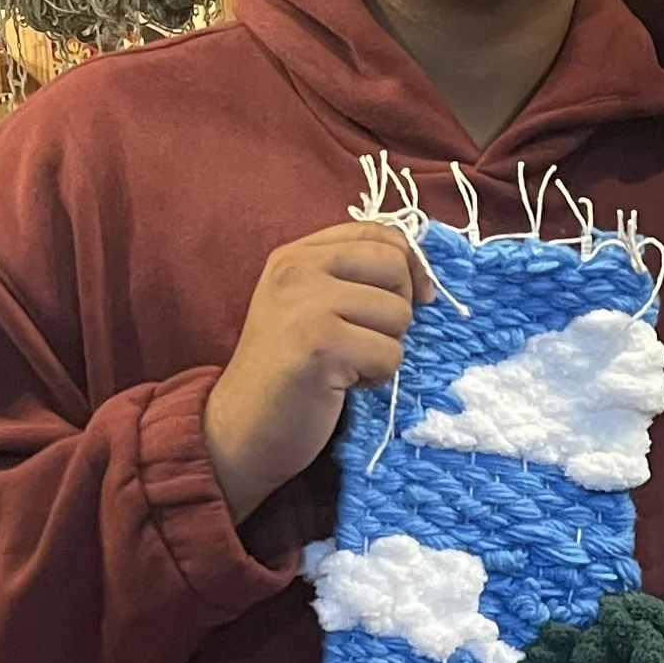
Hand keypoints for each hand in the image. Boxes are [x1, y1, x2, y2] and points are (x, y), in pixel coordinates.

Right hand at [203, 222, 431, 518]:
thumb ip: (352, 278)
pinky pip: (390, 354)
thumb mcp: (310, 306)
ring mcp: (307, 305)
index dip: (410, 264)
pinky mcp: (321, 346)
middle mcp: (297, 270)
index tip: (415, 298)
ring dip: (385, 349)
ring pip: (398, 314)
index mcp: (296, 255)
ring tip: (347, 364)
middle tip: (366, 339)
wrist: (240, 429)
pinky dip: (377, 378)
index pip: (380, 233)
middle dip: (398, 310)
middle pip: (395, 267)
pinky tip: (342, 384)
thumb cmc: (286, 372)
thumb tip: (423, 276)